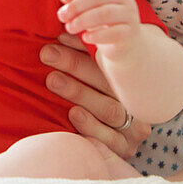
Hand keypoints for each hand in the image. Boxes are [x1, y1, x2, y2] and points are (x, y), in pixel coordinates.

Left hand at [39, 35, 150, 158]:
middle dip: (75, 66)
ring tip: (53, 80)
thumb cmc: (98, 100)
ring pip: (109, 108)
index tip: (59, 36)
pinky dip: (91, 127)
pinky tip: (73, 114)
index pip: (107, 62)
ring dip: (79, 92)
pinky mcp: (125, 149)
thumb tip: (60, 33)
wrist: (116, 150)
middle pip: (106, 83)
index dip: (82, 49)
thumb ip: (83, 58)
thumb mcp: (94, 78)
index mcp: (130, 81)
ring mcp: (133, 128)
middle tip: (48, 53)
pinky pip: (110, 139)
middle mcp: (135, 103)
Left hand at [58, 0, 141, 57]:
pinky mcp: (130, 33)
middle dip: (76, 5)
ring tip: (70, 28)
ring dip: (82, 20)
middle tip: (61, 16)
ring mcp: (130, 15)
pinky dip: (96, 35)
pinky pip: (113, 32)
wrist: (126, 46)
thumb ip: (79, 2)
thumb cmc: (104, 24)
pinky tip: (85, 38)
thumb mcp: (92, 9)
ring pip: (105, 13)